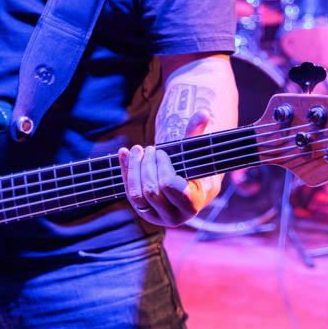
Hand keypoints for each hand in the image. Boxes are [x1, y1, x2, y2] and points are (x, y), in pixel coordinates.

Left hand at [118, 112, 220, 227]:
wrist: (187, 187)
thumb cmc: (194, 168)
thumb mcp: (196, 154)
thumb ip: (198, 135)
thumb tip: (204, 112)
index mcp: (192, 204)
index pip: (170, 186)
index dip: (163, 167)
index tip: (163, 153)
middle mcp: (174, 216)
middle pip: (151, 190)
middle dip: (148, 165)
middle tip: (151, 149)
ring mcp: (156, 216)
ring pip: (136, 195)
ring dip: (134, 169)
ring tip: (138, 150)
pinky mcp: (142, 211)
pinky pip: (128, 192)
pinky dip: (124, 171)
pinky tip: (123, 152)